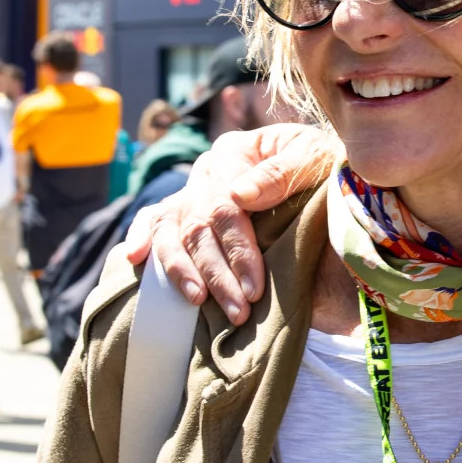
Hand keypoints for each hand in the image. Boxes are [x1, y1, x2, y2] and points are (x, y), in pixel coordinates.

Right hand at [122, 123, 333, 322]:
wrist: (327, 172)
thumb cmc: (325, 165)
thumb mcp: (316, 158)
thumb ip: (282, 173)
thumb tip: (239, 196)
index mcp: (236, 151)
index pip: (225, 205)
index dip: (238, 249)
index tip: (253, 288)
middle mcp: (208, 170)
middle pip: (199, 225)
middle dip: (216, 272)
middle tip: (238, 311)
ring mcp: (193, 188)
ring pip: (174, 231)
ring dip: (183, 271)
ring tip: (199, 302)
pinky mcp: (186, 207)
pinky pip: (153, 220)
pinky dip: (140, 237)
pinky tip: (135, 259)